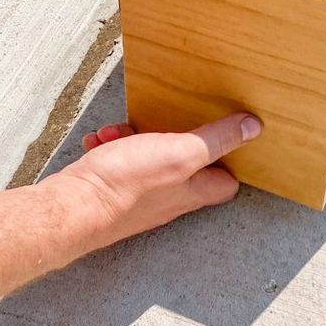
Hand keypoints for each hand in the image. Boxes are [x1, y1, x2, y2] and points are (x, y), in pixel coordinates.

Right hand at [50, 113, 261, 246]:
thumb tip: (253, 128)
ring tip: (122, 131)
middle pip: (185, 164)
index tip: (230, 133)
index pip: (226, 183)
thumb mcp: (180, 153)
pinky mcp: (113, 190)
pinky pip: (119, 162)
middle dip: (174, 136)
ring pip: (148, 157)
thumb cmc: (126, 184)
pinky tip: (101, 140)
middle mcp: (168, 198)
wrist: (71, 206)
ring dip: (136, 136)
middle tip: (164, 119)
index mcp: (191, 191)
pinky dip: (112, 146)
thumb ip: (216, 141)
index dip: (231, 159)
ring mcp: (139, 196)